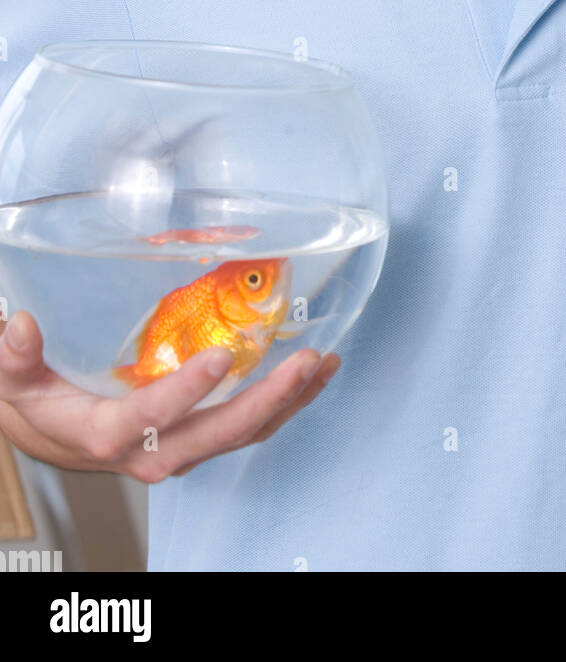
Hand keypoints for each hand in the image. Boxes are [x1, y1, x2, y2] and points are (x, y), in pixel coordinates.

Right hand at [0, 310, 338, 481]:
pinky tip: (313, 373)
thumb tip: (18, 326)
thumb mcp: (13, 379)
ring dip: (288, 402)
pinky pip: (248, 428)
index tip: (219, 357)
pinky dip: (285, 403)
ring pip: (241, 436)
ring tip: (324, 364)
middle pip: (215, 436)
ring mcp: (181, 448)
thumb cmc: (36, 397)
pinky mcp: (199, 437)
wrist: (51, 429)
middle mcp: (151, 451)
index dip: (184, 392)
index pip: (150, 418)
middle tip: (304, 362)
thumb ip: (14, 357)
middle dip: (264, 401)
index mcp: (107, 433)